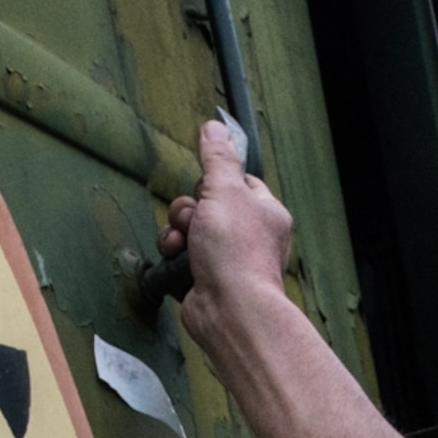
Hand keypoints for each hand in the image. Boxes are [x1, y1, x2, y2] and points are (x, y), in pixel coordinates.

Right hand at [163, 119, 294, 358]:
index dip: (215, 181)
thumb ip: (217, 158)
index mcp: (264, 212)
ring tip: (183, 244)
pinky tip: (177, 262)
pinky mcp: (204, 279)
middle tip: (196, 219)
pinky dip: (173, 257)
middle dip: (190, 209)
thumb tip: (215, 128)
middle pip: (205, 203)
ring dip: (177, 232)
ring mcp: (226, 259)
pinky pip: (179, 256)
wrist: (230, 310)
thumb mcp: (225, 191)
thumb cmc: (238, 254)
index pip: (237, 181)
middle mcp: (248, 235)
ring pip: (188, 229)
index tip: (207, 185)